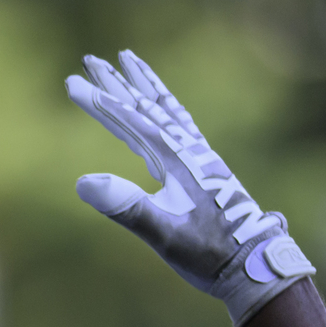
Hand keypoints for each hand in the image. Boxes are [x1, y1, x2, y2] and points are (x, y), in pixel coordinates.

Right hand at [65, 51, 313, 326]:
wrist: (251, 266)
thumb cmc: (208, 255)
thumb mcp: (164, 234)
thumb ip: (127, 207)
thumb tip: (84, 181)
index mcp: (178, 159)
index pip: (133, 121)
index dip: (102, 102)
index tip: (74, 84)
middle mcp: (189, 150)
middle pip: (148, 106)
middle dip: (117, 84)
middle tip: (90, 60)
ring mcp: (198, 158)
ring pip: (165, 110)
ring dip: (143, 87)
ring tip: (128, 62)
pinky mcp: (203, 171)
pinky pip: (179, 127)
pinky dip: (163, 110)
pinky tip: (160, 111)